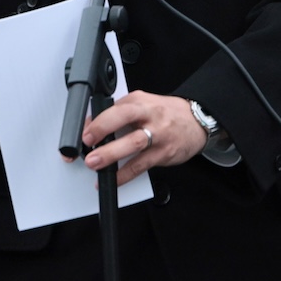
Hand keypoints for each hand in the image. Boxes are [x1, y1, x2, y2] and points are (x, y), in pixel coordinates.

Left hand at [79, 91, 206, 185]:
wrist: (197, 122)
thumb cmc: (165, 114)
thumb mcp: (143, 105)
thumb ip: (120, 113)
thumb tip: (92, 127)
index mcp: (140, 101)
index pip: (114, 107)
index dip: (96, 119)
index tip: (83, 132)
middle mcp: (149, 115)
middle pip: (124, 117)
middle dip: (102, 129)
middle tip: (86, 142)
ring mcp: (158, 134)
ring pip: (134, 143)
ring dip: (112, 154)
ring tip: (95, 163)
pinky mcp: (163, 153)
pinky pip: (142, 166)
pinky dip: (125, 175)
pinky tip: (114, 179)